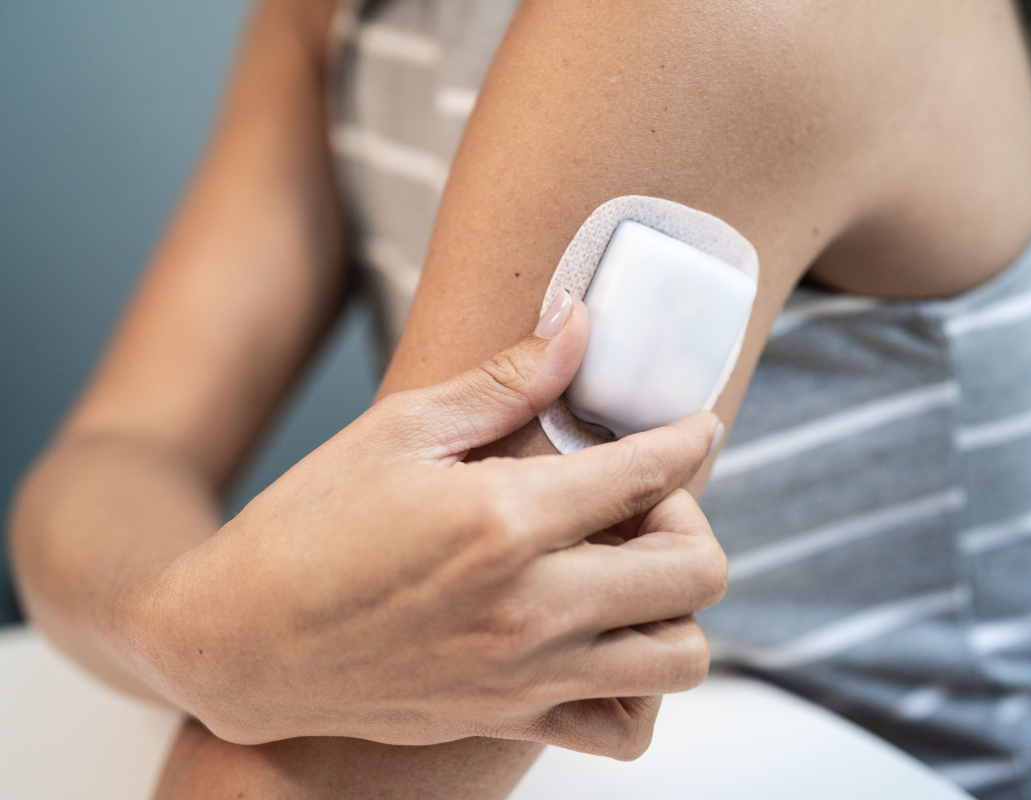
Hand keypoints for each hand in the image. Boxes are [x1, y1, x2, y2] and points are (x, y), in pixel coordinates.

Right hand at [122, 292, 726, 759]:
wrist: (235, 643)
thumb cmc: (306, 526)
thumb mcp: (401, 430)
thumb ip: (507, 380)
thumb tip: (581, 323)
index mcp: (504, 519)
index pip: (649, 472)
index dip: (688, 437)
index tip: (694, 426)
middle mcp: (531, 608)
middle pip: (697, 570)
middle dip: (689, 518)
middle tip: (639, 500)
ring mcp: (527, 676)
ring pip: (683, 656)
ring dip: (676, 603)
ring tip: (625, 568)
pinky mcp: (510, 719)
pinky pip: (626, 728)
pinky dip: (639, 685)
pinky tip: (600, 638)